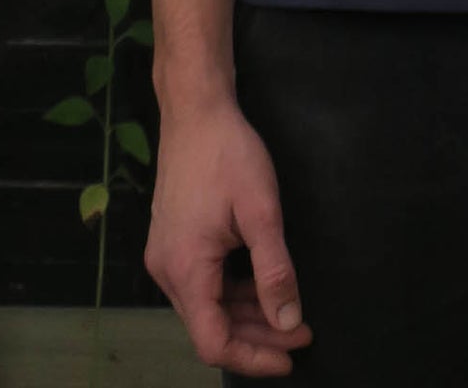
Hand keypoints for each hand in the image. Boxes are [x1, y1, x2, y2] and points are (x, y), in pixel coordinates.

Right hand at [143, 94, 312, 374]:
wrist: (196, 111)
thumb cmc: (229, 153)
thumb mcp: (261, 211)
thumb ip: (275, 270)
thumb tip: (288, 320)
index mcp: (185, 269)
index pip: (213, 341)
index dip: (253, 357)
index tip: (291, 354)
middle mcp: (166, 271)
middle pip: (210, 327)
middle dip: (258, 336)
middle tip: (302, 330)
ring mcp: (165, 256)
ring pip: (207, 306)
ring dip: (247, 315)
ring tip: (288, 311)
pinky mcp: (171, 242)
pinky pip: (202, 284)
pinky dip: (232, 292)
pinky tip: (260, 285)